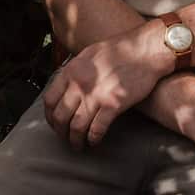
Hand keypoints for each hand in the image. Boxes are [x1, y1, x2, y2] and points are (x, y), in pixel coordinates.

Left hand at [42, 22, 173, 149]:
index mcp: (72, 71)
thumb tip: (65, 85)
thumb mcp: (89, 54)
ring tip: (79, 145)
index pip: (49, 100)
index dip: (50, 117)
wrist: (145, 50)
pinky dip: (93, 138)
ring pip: (76, 127)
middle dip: (61, 132)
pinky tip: (94, 141)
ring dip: (75, 140)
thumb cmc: (121, 50)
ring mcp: (96, 95)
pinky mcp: (113, 104)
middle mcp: (80, 84)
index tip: (55, 124)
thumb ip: (75, 70)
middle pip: (60, 117)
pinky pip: (97, 129)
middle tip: (66, 138)